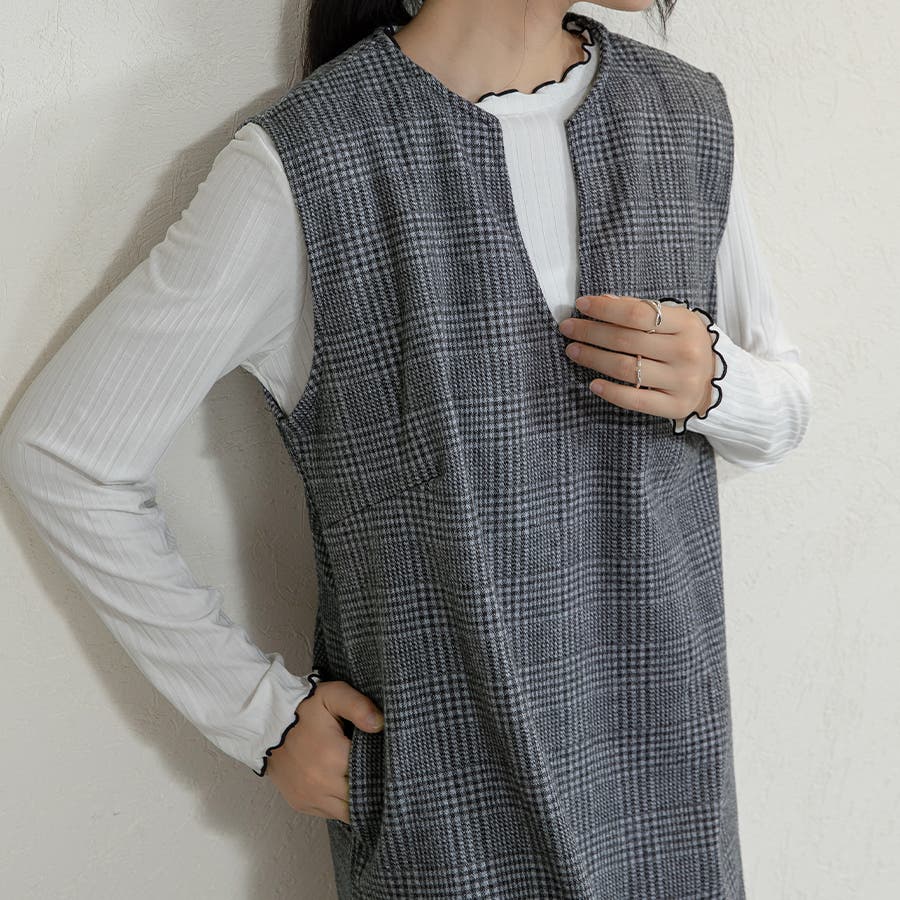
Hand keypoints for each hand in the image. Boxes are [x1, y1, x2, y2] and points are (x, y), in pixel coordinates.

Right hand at [266, 680, 384, 824]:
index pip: (372, 776)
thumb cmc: (303, 707)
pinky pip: (330, 813)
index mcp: (334, 758)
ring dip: (356, 800)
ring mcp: (310, 798)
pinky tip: (344, 787)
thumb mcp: (333, 695)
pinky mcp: (301, 804)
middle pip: (361, 799)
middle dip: (373, 790)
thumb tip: (381, 725)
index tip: (391, 765)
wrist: (265, 722)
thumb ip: (359, 706)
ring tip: (365, 782)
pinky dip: (339, 804)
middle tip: (382, 776)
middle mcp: (322, 784)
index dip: (384, 772)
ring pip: (346, 813)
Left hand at [559, 294, 716, 420]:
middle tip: (567, 328)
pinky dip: (610, 391)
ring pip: (626, 368)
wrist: (718, 381)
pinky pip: (634, 399)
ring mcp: (681, 381)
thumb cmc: (686, 345)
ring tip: (573, 351)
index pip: (637, 314)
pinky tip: (592, 383)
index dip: (605, 309)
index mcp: (687, 324)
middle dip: (591, 332)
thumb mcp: (673, 321)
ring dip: (593, 358)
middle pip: (626, 340)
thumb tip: (601, 301)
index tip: (581, 305)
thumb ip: (640, 311)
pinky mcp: (674, 406)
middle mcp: (686, 352)